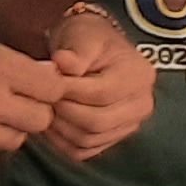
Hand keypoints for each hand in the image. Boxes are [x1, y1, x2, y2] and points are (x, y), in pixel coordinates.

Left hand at [36, 7, 156, 162]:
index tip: (46, 81)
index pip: (101, 94)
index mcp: (139, 75)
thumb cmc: (87, 39)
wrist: (92, 50)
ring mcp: (129, 124)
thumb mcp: (82, 35)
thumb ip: (75, 51)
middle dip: (64, 111)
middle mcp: (141, 104)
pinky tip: (51, 122)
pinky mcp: (112, 138)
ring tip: (45, 107)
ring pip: (89, 138)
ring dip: (60, 127)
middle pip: (97, 121)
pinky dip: (62, 141)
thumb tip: (63, 64)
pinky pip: (84, 150)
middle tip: (43, 97)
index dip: (69, 91)